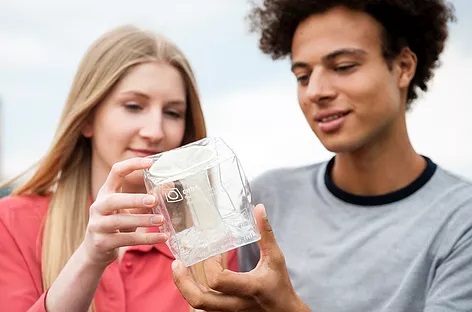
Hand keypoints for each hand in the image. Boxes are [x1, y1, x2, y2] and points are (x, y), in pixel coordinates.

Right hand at [80, 157, 167, 267]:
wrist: (94, 252)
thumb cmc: (116, 225)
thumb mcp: (130, 210)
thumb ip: (148, 199)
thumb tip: (170, 186)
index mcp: (106, 193)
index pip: (116, 172)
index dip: (132, 165)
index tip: (151, 163)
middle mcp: (98, 207)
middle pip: (114, 200)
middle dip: (134, 200)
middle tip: (154, 200)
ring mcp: (97, 225)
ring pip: (120, 221)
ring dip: (142, 220)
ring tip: (161, 220)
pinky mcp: (102, 243)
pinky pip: (126, 239)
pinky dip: (146, 239)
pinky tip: (162, 237)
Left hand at [171, 204, 310, 311]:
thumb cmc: (280, 285)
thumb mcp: (275, 258)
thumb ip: (266, 234)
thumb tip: (259, 208)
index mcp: (249, 287)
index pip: (218, 280)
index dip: (210, 264)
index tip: (213, 252)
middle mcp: (235, 304)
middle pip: (199, 300)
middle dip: (183, 281)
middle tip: (177, 263)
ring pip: (197, 306)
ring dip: (185, 287)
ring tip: (180, 268)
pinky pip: (202, 307)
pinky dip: (193, 293)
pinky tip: (192, 279)